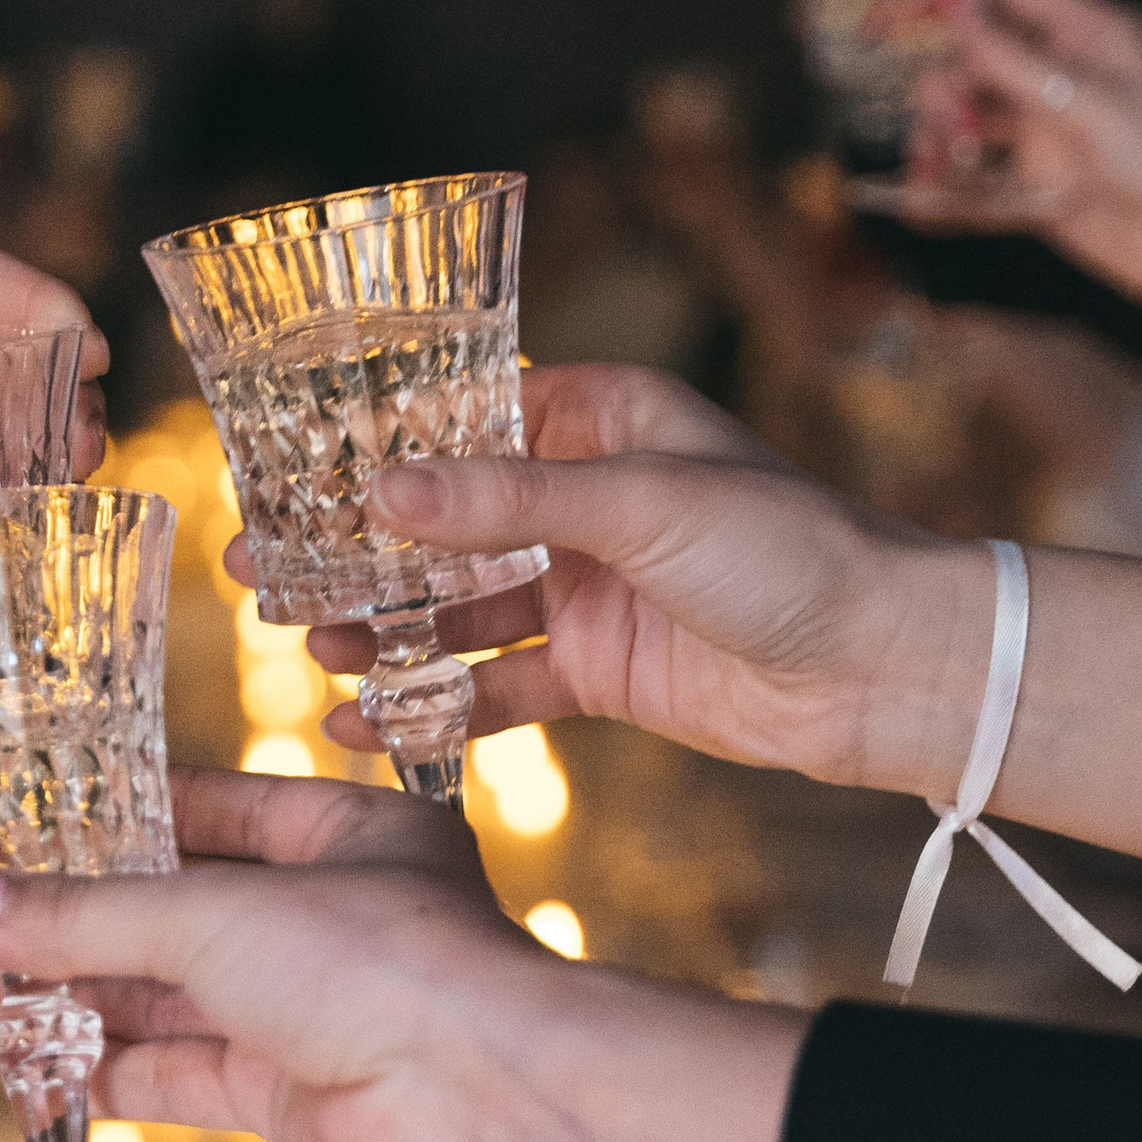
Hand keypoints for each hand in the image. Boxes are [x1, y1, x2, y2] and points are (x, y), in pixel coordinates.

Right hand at [0, 765, 794, 1141]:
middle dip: (62, 929)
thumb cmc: (382, 966)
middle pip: (170, 917)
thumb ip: (74, 915)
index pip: (207, 813)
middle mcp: (335, 921)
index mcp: (350, 835)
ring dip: (66, 1001)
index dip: (106, 825)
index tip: (14, 835)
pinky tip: (24, 1066)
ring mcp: (313, 1014)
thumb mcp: (207, 917)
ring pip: (165, 1001)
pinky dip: (101, 1072)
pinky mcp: (292, 1100)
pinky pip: (178, 1076)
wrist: (478, 1105)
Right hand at [301, 361, 993, 798]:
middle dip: (353, 553)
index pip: (463, 419)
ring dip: (381, 632)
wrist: (883, 668)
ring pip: (457, 608)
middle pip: (443, 521)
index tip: (283, 470)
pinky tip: (365, 722)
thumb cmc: (790, 550)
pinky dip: (433, 706)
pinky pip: (495, 686)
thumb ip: (507, 498)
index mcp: (601, 420)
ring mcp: (586, 588)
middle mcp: (584, 499)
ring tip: (304, 649)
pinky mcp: (597, 671)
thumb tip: (383, 486)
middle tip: (259, 574)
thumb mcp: (641, 504)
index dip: (373, 447)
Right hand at [883, 0, 1141, 284]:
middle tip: (943, 127)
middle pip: (974, 63)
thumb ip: (1016, 62)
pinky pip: (980, 182)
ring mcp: (1051, 132)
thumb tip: (956, 9)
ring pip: (970, 122)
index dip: (941, 0)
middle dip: (943, 91)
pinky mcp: (1041, 186)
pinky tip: (925, 206)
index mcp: (1089, 35)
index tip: (883, 24)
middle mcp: (1065, 77)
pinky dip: (949, 194)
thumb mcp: (1091, 103)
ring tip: (933, 173)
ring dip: (940, 142)